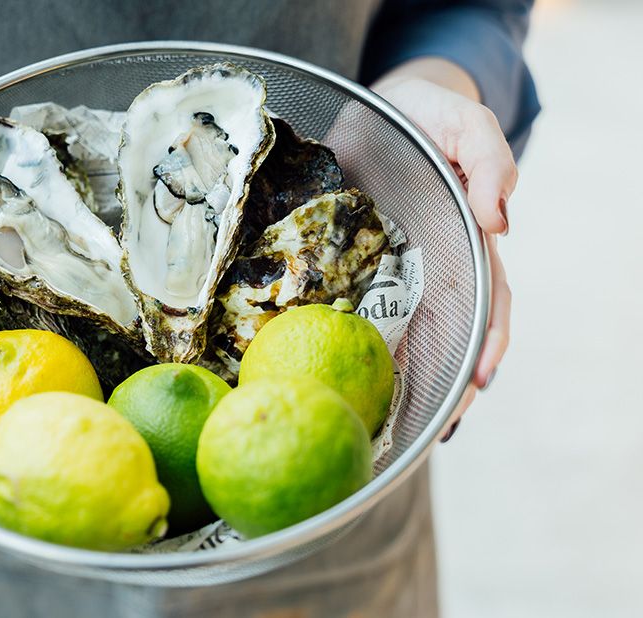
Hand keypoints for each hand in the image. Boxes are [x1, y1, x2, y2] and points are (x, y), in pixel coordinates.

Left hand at [371, 60, 515, 438]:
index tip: (479, 379)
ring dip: (401, 375)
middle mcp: (432, 264)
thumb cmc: (431, 115)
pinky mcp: (352, 258)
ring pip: (401, 329)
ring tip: (389, 420)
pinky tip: (341, 374)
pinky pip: (353, 304)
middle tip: (436, 424)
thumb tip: (504, 219)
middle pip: (447, 332)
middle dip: (445, 380)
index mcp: (468, 241)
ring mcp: (391, 265)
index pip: (488, 302)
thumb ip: (490, 163)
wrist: (380, 105)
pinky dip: (352, 340)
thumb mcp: (468, 125)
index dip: (488, 341)